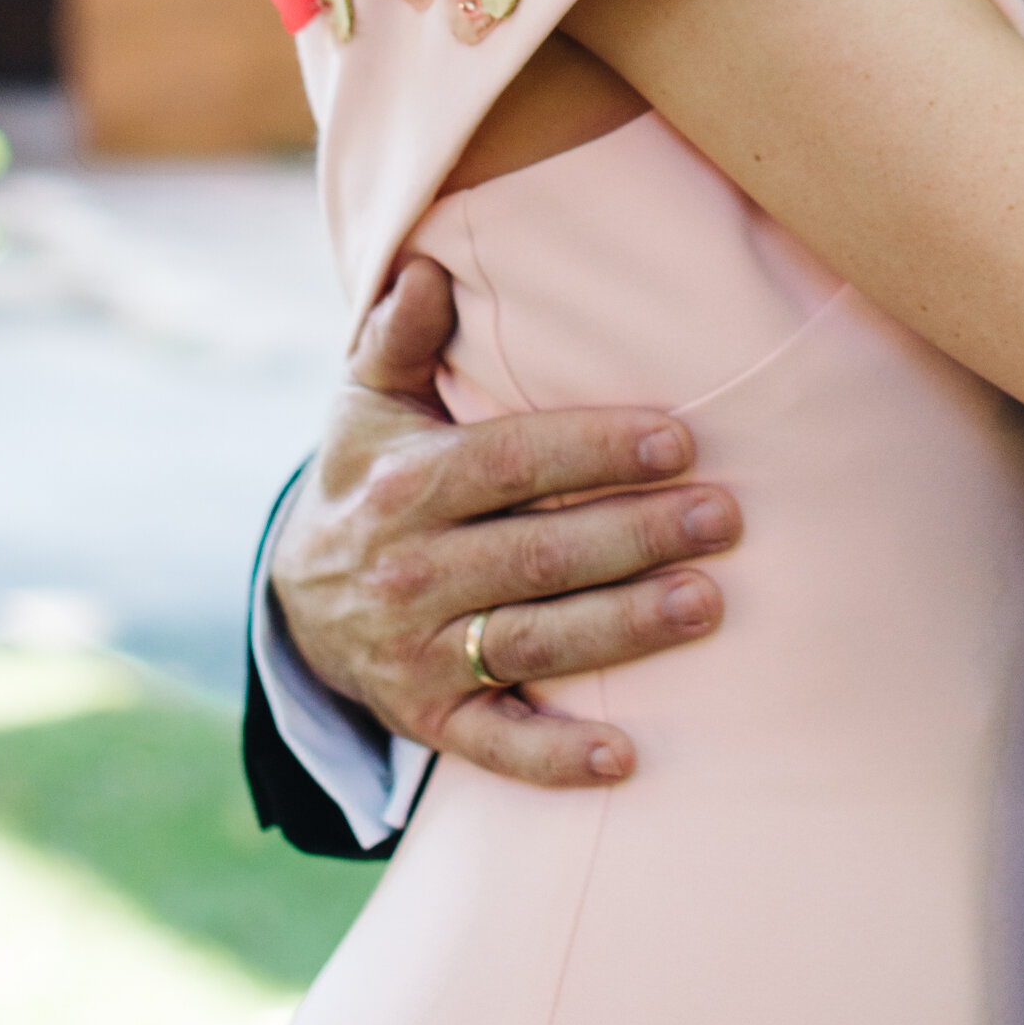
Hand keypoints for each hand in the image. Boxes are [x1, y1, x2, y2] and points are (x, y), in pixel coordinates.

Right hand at [269, 255, 741, 785]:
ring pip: (533, 640)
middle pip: (539, 554)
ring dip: (625, 627)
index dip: (596, 449)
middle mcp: (409, 572)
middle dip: (637, 534)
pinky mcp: (429, 721)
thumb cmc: (367, 474)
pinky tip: (624, 758)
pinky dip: (556, 758)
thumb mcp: (368, 401)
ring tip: (708, 602)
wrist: (298, 598)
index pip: (511, 462)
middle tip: (725, 517)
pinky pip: (495, 746)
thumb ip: (400, 334)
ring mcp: (417, 653)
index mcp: (404, 486)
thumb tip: (427, 266)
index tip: (680, 437)